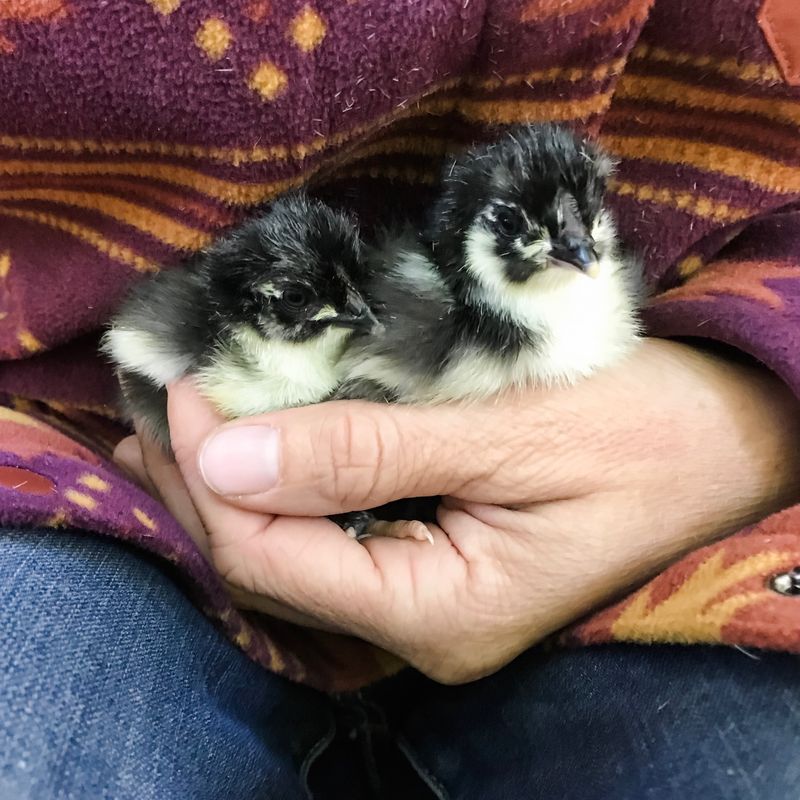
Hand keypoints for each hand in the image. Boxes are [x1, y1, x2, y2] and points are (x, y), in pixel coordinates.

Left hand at [116, 339, 799, 682]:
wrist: (733, 439)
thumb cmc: (648, 429)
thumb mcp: (508, 432)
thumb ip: (370, 451)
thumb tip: (230, 458)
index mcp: (442, 610)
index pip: (275, 558)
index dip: (212, 475)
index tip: (183, 386)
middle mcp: (424, 620)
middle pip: (271, 563)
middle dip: (205, 485)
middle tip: (160, 402)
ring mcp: (430, 592)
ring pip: (295, 549)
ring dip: (238, 482)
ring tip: (185, 421)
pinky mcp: (439, 552)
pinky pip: (335, 529)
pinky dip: (290, 479)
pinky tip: (265, 437)